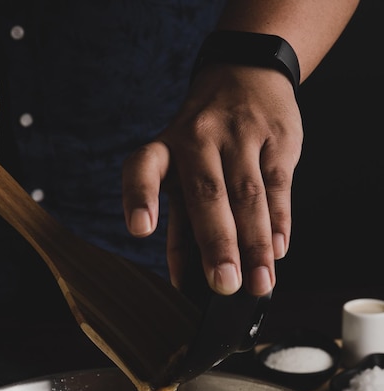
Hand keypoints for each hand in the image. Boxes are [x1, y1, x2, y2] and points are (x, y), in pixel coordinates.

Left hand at [122, 64, 302, 296]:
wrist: (246, 74)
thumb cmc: (205, 141)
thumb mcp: (182, 169)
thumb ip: (184, 220)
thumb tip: (188, 283)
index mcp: (165, 149)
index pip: (143, 169)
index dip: (140, 198)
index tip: (140, 229)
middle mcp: (198, 139)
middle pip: (207, 194)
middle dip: (217, 243)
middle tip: (224, 285)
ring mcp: (240, 136)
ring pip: (248, 195)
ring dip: (255, 244)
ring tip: (258, 283)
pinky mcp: (276, 138)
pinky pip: (278, 186)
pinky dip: (280, 222)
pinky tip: (278, 251)